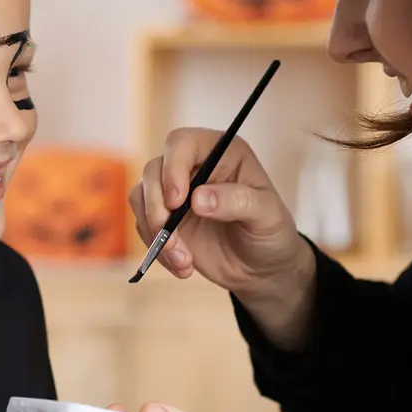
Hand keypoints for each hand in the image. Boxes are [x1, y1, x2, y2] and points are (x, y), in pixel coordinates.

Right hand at [129, 127, 315, 305]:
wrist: (261, 269)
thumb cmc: (271, 233)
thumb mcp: (267, 216)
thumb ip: (238, 202)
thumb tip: (198, 199)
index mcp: (220, 152)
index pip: (182, 143)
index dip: (172, 168)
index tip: (177, 202)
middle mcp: (192, 166)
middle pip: (153, 170)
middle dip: (156, 207)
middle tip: (172, 240)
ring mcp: (174, 192)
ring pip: (140, 197)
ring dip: (154, 231)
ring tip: (183, 260)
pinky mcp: (162, 217)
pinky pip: (142, 225)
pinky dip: (157, 248)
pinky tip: (183, 265)